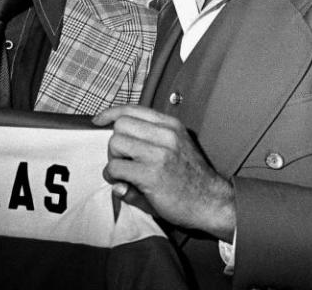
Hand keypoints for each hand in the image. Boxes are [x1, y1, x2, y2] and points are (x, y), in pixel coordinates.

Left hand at [92, 105, 235, 241]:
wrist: (212, 202)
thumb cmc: (192, 178)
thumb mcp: (177, 148)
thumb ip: (149, 141)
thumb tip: (116, 146)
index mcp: (171, 126)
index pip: (133, 109)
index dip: (111, 113)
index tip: (99, 120)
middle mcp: (166, 135)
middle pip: (120, 125)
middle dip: (116, 144)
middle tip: (124, 160)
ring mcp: (159, 154)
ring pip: (116, 143)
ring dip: (114, 160)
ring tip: (126, 173)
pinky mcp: (151, 175)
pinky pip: (116, 168)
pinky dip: (114, 177)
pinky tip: (125, 184)